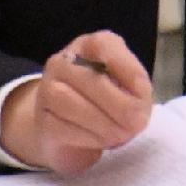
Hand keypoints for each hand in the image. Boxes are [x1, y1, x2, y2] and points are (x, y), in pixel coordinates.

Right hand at [0, 32, 153, 173]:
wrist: (66, 128)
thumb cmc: (105, 101)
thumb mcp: (126, 86)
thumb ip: (135, 88)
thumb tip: (137, 111)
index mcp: (89, 45)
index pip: (105, 46)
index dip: (128, 70)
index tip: (144, 96)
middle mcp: (63, 61)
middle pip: (91, 79)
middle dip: (120, 106)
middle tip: (137, 124)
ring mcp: (47, 89)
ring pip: (72, 103)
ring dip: (104, 124)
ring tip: (121, 135)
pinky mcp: (42, 120)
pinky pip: (63, 127)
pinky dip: (89, 137)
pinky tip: (102, 140)